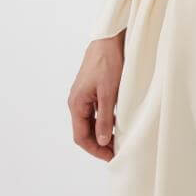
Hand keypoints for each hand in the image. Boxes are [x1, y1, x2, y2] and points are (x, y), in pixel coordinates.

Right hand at [68, 30, 125, 159]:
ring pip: (90, 122)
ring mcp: (83, 95)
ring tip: (118, 140)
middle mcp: (77, 101)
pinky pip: (94, 112)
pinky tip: (117, 123)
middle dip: (98, 144)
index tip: (111, 156)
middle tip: (116, 151)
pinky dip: (104, 121)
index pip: (81, 136)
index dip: (95, 149)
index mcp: (77, 103)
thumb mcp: (109, 93)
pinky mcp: (91, 90)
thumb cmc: (108, 62)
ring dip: (102, 133)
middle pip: (84, 131)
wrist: (108, 38)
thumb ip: (104, 119)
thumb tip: (102, 141)